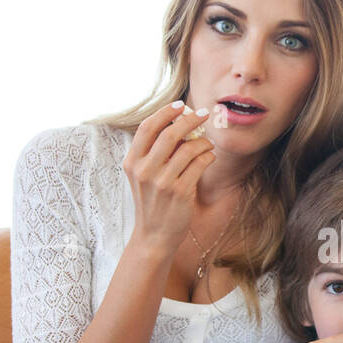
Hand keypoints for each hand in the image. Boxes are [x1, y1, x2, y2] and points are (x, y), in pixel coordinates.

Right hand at [122, 101, 217, 255]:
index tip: (181, 105)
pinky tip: (210, 157)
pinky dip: (208, 156)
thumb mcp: (144, 176)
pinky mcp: (180, 193)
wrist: (153, 236)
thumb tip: (181, 125)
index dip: (165, 113)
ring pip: (188, 149)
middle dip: (189, 120)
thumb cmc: (153, 202)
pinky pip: (199, 164)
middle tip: (203, 114)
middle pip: (169, 134)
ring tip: (208, 143)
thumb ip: (155, 153)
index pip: (146, 127)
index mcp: (132, 162)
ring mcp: (162, 182)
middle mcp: (144, 170)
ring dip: (203, 141)